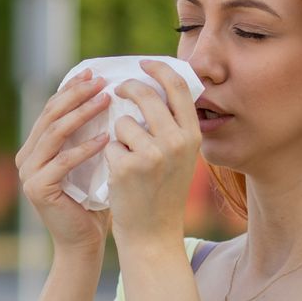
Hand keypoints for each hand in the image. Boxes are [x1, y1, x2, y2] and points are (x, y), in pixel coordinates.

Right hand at [15, 69, 113, 252]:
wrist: (84, 242)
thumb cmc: (93, 201)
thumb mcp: (91, 160)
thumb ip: (89, 134)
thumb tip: (109, 96)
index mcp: (35, 147)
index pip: (52, 109)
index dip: (71, 89)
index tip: (93, 72)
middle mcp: (26, 157)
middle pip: (50, 116)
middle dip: (76, 95)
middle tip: (100, 81)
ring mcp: (28, 172)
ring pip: (55, 134)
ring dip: (81, 114)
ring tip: (105, 100)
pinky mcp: (37, 188)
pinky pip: (63, 162)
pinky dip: (85, 148)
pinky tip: (105, 138)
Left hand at [105, 60, 201, 248]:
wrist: (153, 236)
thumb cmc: (163, 193)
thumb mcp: (180, 157)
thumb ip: (172, 125)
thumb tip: (153, 87)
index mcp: (192, 135)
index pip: (178, 86)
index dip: (159, 69)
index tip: (143, 64)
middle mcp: (176, 141)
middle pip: (144, 95)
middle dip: (125, 89)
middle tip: (115, 91)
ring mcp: (152, 154)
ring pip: (122, 122)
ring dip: (117, 135)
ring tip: (127, 159)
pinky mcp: (127, 166)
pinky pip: (109, 144)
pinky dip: (110, 157)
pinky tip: (120, 177)